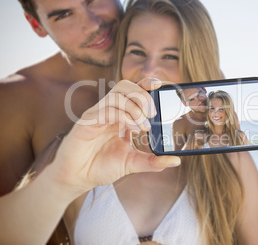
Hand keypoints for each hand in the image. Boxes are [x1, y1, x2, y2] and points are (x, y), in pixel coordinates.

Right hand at [48, 78, 180, 194]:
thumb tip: (176, 160)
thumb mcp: (132, 163)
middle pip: (126, 86)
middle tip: (153, 113)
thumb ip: (153, 161)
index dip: (147, 84)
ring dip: (135, 107)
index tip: (162, 86)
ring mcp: (98, 114)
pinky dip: (124, 116)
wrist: (77, 178)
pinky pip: (107, 109)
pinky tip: (133, 130)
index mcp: (121, 116)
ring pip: (117, 95)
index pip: (134, 91)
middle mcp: (110, 111)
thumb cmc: (101, 167)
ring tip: (144, 126)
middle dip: (143, 95)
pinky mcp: (87, 122)